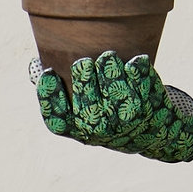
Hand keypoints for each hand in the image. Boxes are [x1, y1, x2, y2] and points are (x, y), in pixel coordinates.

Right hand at [36, 50, 192, 162]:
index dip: (49, 94)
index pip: (56, 117)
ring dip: (110, 65)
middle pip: (85, 93)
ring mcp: (125, 117)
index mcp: (79, 130)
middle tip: (84, 62)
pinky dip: (137, 65)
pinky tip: (134, 62)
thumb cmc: (111, 116)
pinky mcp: (148, 103)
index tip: (50, 73)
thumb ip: (61, 94)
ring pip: (113, 80)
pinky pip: (139, 74)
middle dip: (84, 72)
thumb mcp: (85, 115)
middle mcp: (100, 128)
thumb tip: (36, 66)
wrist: (157, 133)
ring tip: (109, 58)